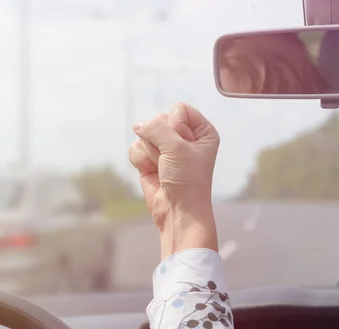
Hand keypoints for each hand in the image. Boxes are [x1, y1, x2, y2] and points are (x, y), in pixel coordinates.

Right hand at [128, 103, 219, 258]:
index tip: (183, 147)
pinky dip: (141, 160)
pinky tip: (153, 172)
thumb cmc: (187, 180)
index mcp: (202, 131)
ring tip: (164, 168)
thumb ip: (156, 128)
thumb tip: (138, 125)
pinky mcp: (150, 160)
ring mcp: (165, 148)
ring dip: (151, 153)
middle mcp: (184, 137)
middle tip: (172, 161)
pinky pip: (136, 147)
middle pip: (159, 120)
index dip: (176, 125)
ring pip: (145, 134)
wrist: (177, 210)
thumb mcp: (177, 147)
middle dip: (161, 141)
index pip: (180, 109)